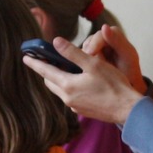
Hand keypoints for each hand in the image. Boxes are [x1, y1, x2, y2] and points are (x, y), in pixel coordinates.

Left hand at [27, 36, 143, 125]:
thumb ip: (72, 53)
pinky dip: (70, 88)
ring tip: (62, 69)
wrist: (127, 109)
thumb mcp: (93, 63)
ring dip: (58, 80)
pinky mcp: (84, 110)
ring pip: (60, 90)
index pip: (45, 71)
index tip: (26, 57)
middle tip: (45, 61)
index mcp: (68, 85)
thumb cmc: (113, 84)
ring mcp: (75, 106)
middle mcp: (68, 98)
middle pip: (50, 82)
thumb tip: (56, 42)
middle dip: (46, 71)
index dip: (35, 63)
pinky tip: (80, 83)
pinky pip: (71, 97)